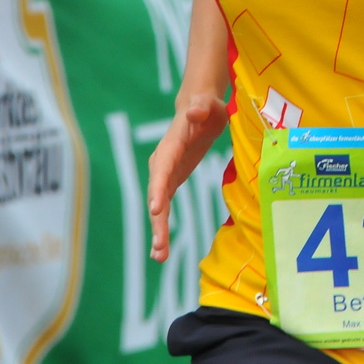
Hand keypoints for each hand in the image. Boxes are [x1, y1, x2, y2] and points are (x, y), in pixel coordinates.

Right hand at [147, 90, 229, 261]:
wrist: (198, 111)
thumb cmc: (205, 107)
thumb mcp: (206, 105)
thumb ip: (200, 108)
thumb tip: (193, 112)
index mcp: (170, 147)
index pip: (162, 170)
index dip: (158, 189)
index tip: (157, 209)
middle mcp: (161, 164)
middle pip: (156, 196)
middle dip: (157, 222)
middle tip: (159, 247)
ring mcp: (164, 176)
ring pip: (158, 208)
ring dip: (158, 232)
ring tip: (160, 257)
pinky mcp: (170, 184)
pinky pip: (165, 210)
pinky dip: (163, 229)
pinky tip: (162, 251)